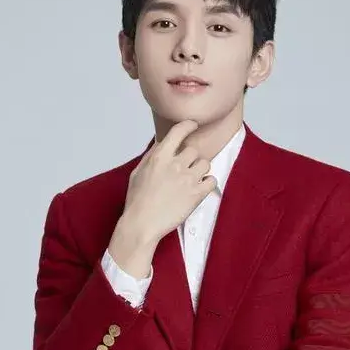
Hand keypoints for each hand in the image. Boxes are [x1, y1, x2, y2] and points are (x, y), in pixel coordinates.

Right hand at [120, 120, 217, 243]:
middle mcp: (175, 165)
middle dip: (190, 159)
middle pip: (194, 150)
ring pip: (205, 164)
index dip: (188, 125)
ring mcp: (187, 179)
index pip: (178, 132)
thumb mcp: (137, 172)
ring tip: (191, 181)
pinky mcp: (196, 194)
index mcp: (159, 157)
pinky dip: (208, 184)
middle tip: (185, 170)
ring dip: (200, 170)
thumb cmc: (137, 201)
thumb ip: (151, 156)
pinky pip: (212, 181)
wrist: (142, 224)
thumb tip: (161, 145)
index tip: (193, 125)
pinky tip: (200, 189)